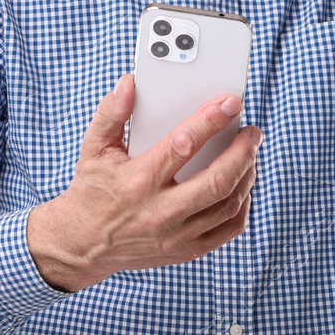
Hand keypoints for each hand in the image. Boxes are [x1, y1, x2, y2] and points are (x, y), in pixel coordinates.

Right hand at [26, 72, 261, 292]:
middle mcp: (159, 211)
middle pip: (217, 180)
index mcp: (138, 181)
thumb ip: (111, 113)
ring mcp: (175, 236)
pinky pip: (228, 230)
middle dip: (243, 151)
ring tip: (249, 153)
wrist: (82, 244)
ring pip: (228, 205)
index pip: (183, 145)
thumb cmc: (92, 189)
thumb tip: (130, 83)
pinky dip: (242, 205)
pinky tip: (242, 184)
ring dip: (247, 175)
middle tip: (252, 131)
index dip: (211, 120)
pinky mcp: (185, 252)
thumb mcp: (93, 148)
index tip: (230, 103)